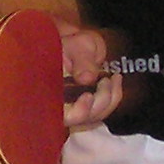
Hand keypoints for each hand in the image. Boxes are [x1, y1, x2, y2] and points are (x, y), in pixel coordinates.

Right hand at [55, 17, 123, 131]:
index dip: (77, 111)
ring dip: (110, 99)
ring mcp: (72, 109)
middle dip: (99, 102)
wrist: (77, 47)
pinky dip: (113, 98)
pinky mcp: (85, 108)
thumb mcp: (75, 45)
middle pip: (80, 119)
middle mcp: (58, 105)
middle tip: (106, 79)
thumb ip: (80, 60)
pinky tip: (115, 81)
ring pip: (93, 117)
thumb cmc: (72, 44)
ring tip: (114, 77)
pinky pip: (101, 110)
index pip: (61, 114)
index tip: (88, 95)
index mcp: (48, 91)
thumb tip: (87, 78)